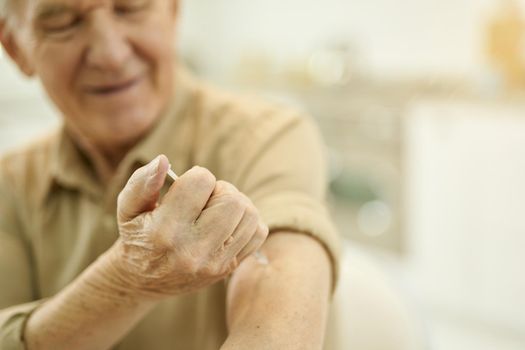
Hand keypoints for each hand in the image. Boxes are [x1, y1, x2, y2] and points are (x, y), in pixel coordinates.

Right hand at [109, 155, 267, 298]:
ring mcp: (214, 263)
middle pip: (232, 199)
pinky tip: (226, 224)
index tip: (185, 188)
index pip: (201, 182)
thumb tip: (163, 160)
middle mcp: (192, 250)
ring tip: (214, 211)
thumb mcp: (128, 208)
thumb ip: (142, 182)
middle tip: (204, 198)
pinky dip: (246, 222)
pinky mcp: (228, 269)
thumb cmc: (136, 235)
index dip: (196, 177)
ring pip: (249, 214)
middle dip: (220, 189)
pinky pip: (257, 233)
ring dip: (235, 204)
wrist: (142, 281)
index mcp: (165, 231)